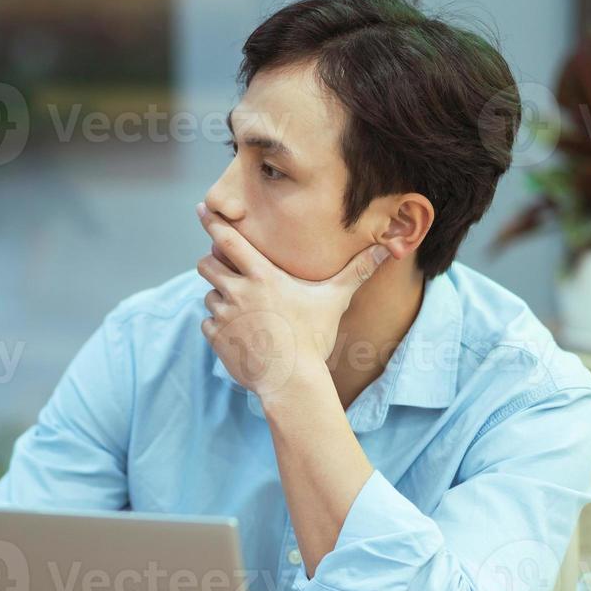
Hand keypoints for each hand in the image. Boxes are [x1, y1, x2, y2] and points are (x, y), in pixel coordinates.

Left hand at [196, 203, 389, 396]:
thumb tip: (388, 249)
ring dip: (220, 299)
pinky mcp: (216, 337)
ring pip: (208, 295)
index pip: (228, 239)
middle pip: (206, 264)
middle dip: (213, 264)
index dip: (213, 221)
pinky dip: (219, 327)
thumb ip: (357, 271)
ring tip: (246, 314)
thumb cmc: (313, 338)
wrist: (292, 381)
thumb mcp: (334, 300)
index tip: (203, 209)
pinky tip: (242, 335)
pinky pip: (208, 323)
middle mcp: (237, 291)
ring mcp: (224, 315)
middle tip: (231, 274)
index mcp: (262, 276)